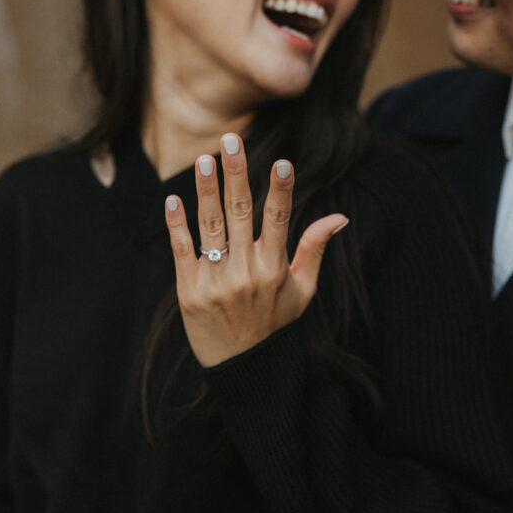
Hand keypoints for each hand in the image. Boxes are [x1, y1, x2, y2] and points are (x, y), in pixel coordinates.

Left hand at [165, 133, 347, 366]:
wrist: (243, 370)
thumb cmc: (276, 323)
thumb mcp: (303, 289)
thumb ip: (315, 249)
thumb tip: (339, 218)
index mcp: (275, 268)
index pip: (279, 220)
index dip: (281, 191)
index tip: (281, 163)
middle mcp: (246, 272)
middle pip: (241, 213)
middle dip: (237, 174)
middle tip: (231, 141)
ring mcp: (217, 281)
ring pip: (211, 226)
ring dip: (206, 191)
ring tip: (204, 160)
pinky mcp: (190, 292)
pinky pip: (183, 251)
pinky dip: (177, 225)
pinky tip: (173, 199)